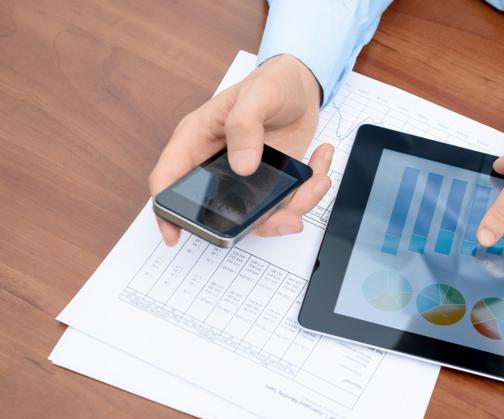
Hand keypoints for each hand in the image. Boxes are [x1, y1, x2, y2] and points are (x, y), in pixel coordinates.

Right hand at [149, 55, 331, 244]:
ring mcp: (247, 179)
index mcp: (197, 140)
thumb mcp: (257, 94)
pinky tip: (321, 165)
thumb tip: (242, 166)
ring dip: (294, 208)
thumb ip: (244, 125)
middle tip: (286, 218)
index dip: (166, 211)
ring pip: (260, 215)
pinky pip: (287, 203)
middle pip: (220, 211)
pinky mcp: (272, 184)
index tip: (174, 235)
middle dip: (255, 222)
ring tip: (318, 181)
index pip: (168, 179)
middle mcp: (218, 166)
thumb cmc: (271, 82)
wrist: (303, 85)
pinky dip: (310, 192)